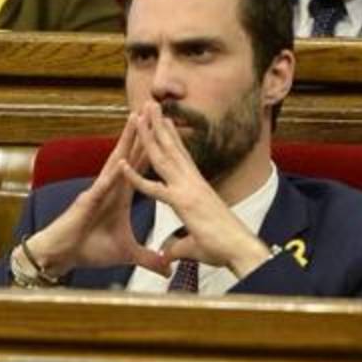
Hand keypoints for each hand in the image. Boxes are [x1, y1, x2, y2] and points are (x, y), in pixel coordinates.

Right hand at [22, 112, 169, 275]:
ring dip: (125, 142)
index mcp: (122, 195)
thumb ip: (148, 258)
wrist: (64, 256)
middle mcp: (111, 187)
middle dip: (142, 132)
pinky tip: (119, 163)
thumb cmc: (90, 249)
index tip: (168, 130)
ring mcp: (98, 192)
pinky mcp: (86, 203)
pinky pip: (100, 187)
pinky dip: (110, 177)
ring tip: (136, 119)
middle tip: (154, 109)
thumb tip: (166, 268)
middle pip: (130, 155)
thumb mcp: (127, 254)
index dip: (153, 148)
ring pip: (115, 162)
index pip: (141, 166)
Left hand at [119, 101, 271, 276]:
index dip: (172, 139)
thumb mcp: (195, 244)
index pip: (182, 157)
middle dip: (159, 126)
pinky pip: (152, 188)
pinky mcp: (182, 202)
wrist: (241, 249)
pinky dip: (134, 177)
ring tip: (141, 113)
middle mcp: (192, 182)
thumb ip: (178, 247)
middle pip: (171, 149)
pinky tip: (120, 163)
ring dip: (150, 134)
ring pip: (162, 157)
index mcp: (197, 186)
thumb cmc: (224, 247)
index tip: (165, 123)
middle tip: (150, 106)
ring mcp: (187, 189)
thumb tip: (166, 255)